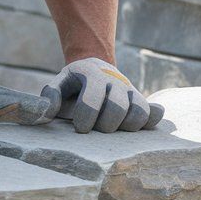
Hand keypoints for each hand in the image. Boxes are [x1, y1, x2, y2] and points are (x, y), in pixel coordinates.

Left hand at [42, 57, 164, 132]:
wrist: (93, 70)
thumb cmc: (72, 86)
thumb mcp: (58, 85)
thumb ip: (50, 97)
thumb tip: (49, 112)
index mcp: (91, 72)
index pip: (92, 98)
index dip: (85, 118)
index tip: (79, 128)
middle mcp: (113, 78)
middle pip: (117, 108)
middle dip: (104, 125)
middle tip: (96, 129)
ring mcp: (129, 88)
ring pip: (138, 112)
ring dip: (125, 128)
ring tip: (112, 129)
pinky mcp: (140, 99)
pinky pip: (151, 114)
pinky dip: (148, 123)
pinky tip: (134, 127)